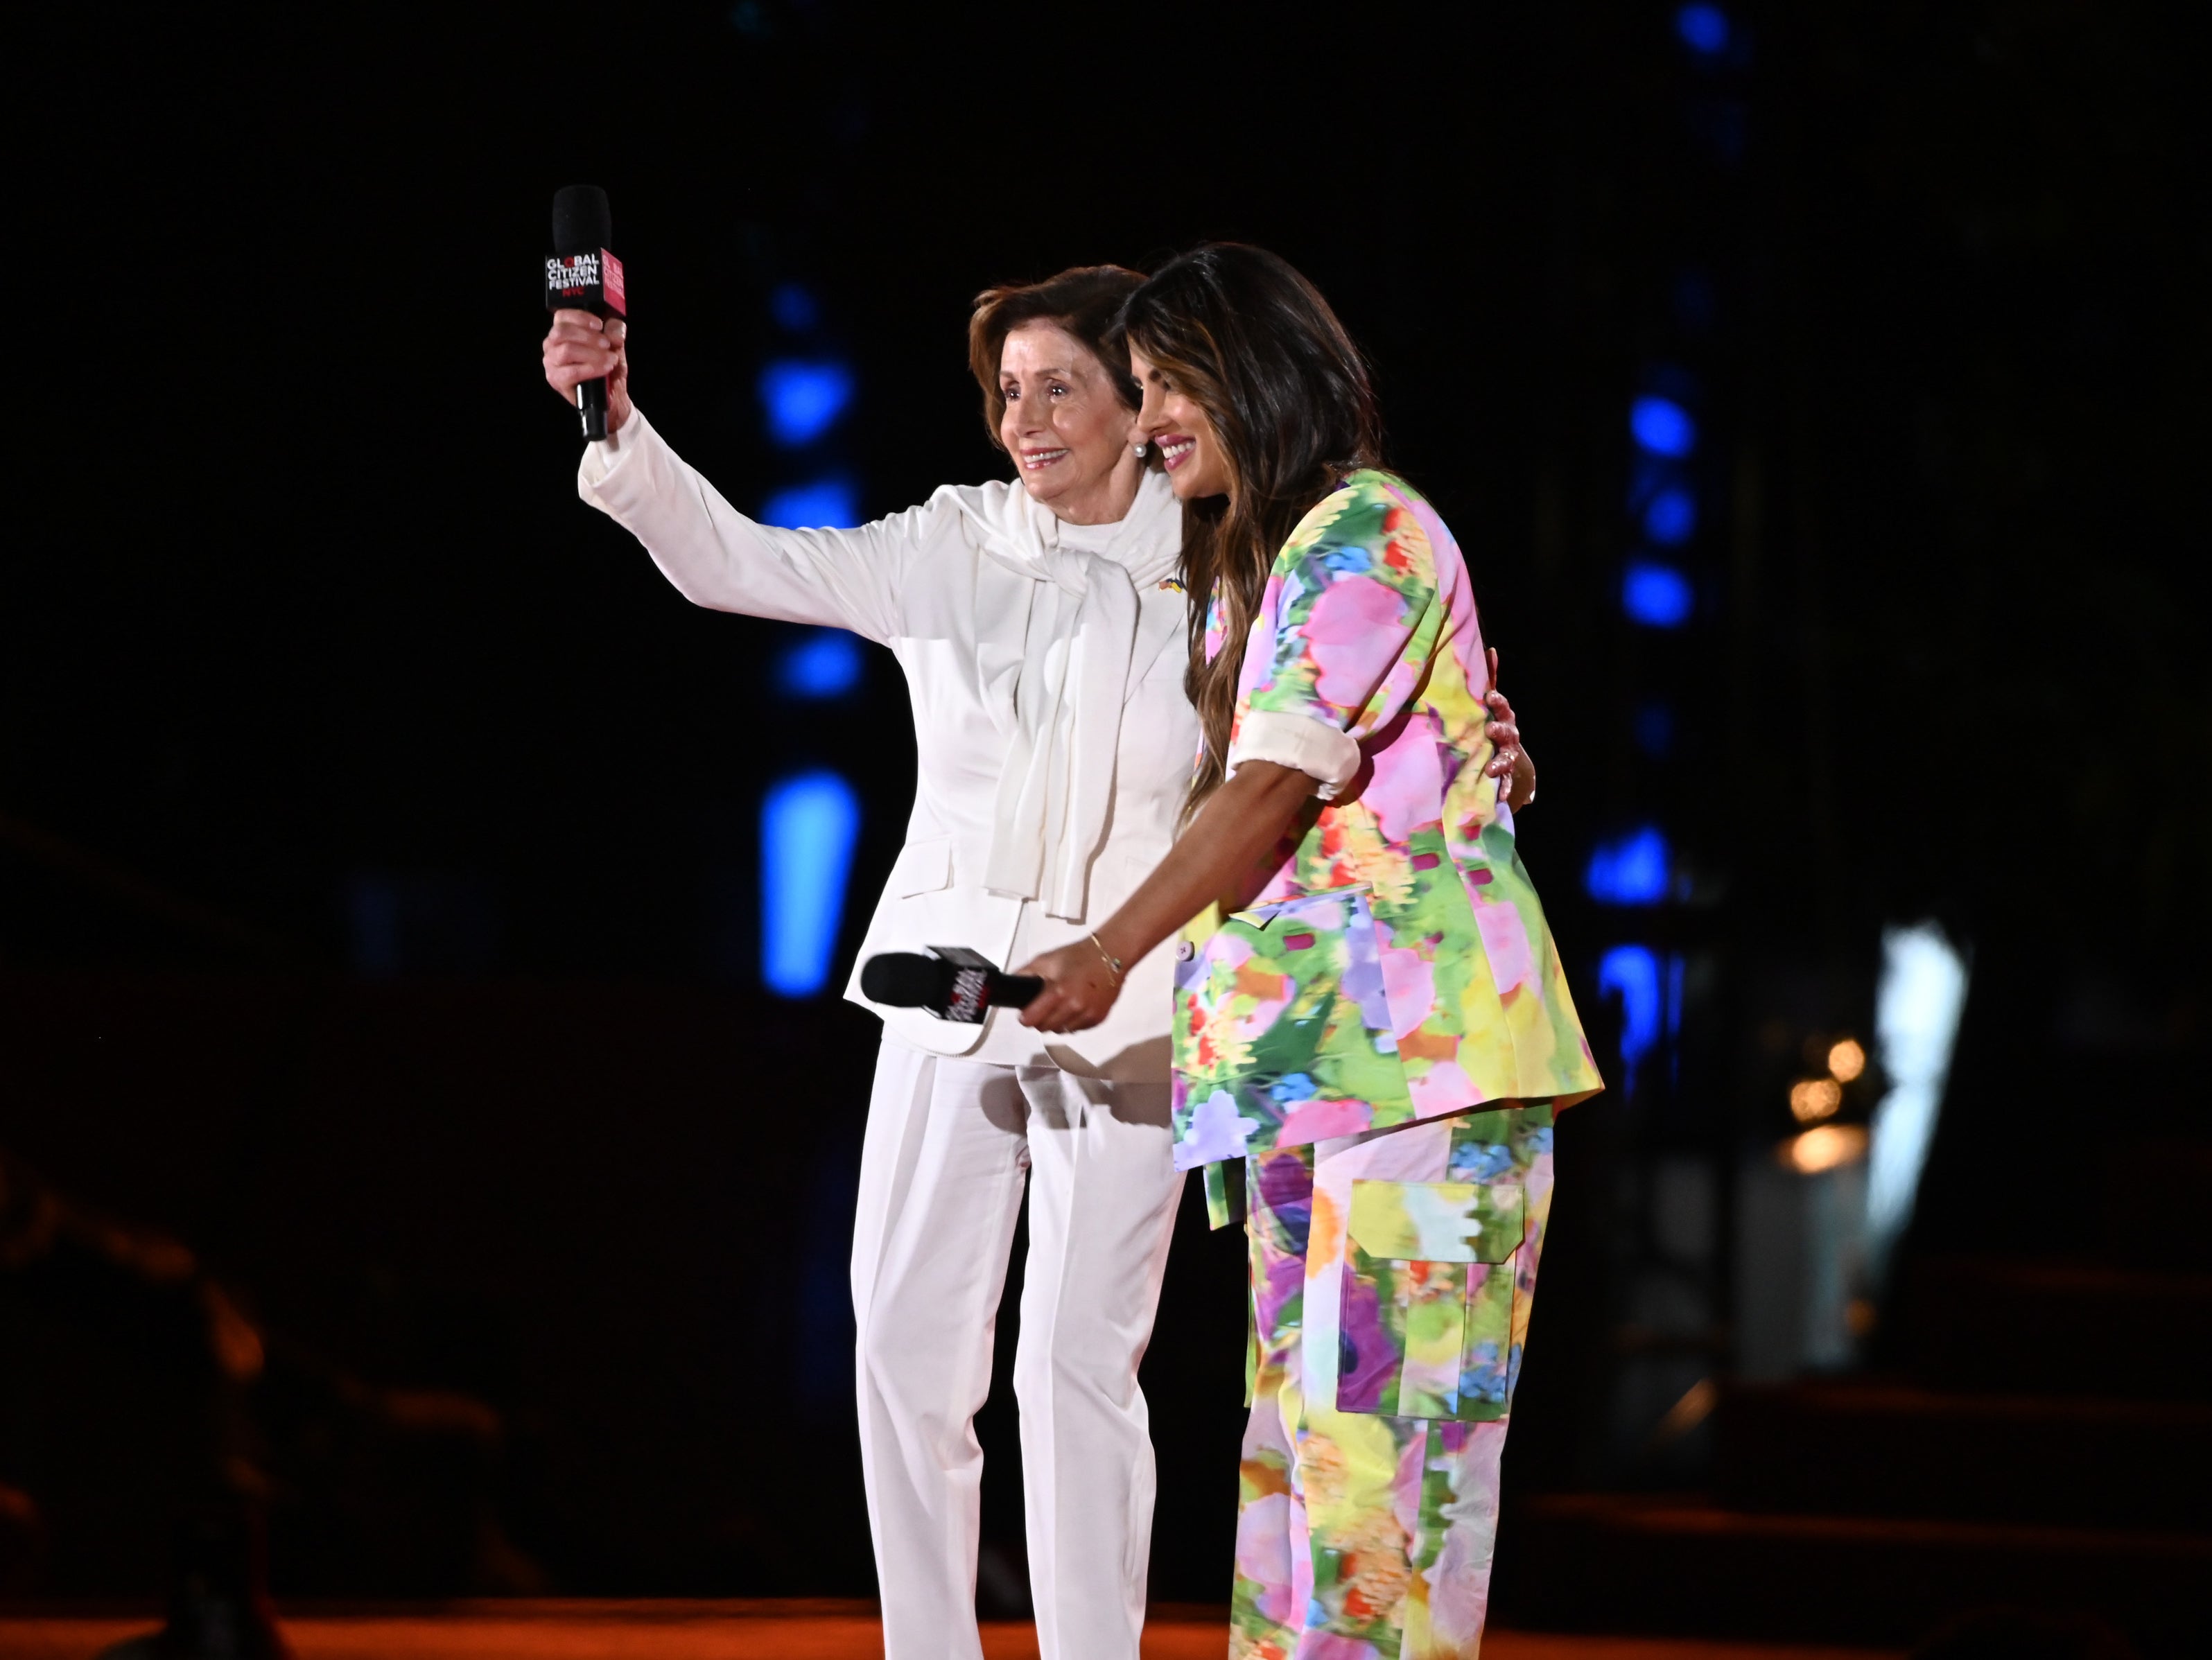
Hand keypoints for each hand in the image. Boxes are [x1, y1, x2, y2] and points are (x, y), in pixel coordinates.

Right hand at [542, 308, 631, 433]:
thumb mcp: (616, 346)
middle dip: (587, 336)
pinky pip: (570, 372)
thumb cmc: (607, 367)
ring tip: (609, 359)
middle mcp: (552, 345)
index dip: (580, 317)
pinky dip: (590, 369)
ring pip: (566, 350)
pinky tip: (603, 369)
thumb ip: (615, 332)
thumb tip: (614, 329)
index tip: (599, 325)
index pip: (562, 316)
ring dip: (591, 353)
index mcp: (563, 332)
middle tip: (606, 345)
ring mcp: (551, 363)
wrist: (612, 396)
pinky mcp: (556, 380)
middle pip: (561, 332)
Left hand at [1014, 938, 1127, 1033]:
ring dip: (1057, 1022)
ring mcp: (1088, 1015)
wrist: (1111, 956)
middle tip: (1043, 1007)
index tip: (1025, 1013)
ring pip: (1062, 1031)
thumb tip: (1010, 985)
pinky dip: (1072, 1022)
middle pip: (1045, 1028)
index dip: (1025, 1017)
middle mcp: (1073, 1007)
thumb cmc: (1077, 956)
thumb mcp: (1047, 959)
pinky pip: (1078, 1029)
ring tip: (1060, 1007)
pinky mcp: (1099, 1019)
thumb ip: (1026, 973)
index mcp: (1058, 992)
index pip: (1032, 1019)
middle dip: (1040, 1020)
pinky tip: (1075, 1008)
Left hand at [1484, 647, 1537, 810]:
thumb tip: (1490, 649)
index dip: (1498, 702)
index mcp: (1504, 718)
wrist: (1508, 760)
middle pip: (1507, 732)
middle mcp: (1509, 737)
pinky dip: (1503, 790)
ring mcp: (1508, 757)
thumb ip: (1490, 678)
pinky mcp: (1506, 776)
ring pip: (1507, 759)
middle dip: (1500, 731)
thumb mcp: (1492, 705)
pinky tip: (1500, 796)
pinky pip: (1506, 783)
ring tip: (1491, 770)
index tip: (1490, 696)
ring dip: (1500, 763)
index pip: (1503, 708)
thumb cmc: (1495, 725)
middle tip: (1491, 730)